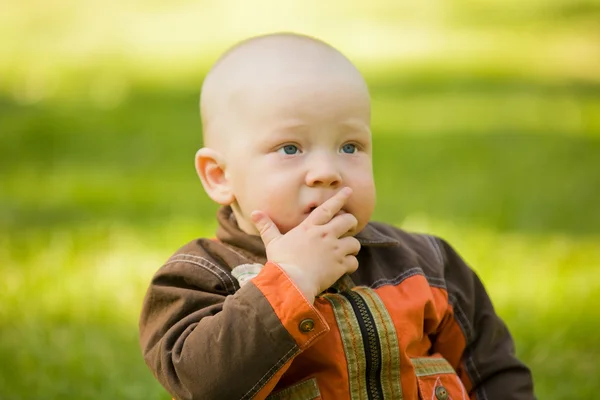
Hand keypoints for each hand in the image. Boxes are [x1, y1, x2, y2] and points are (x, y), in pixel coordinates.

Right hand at [251, 187, 360, 302]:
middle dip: (351, 223)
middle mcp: (325, 235)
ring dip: (352, 247)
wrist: (290, 282)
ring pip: (355, 242)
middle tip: (349, 228)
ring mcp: (334, 250)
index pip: (328, 208)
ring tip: (347, 251)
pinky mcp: (340, 265)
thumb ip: (266, 226)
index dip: (339, 198)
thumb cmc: (281, 262)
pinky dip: (351, 264)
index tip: (349, 191)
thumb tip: (254, 212)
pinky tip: (345, 267)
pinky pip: (354, 261)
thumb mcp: (272, 242)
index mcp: (309, 227)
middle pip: (348, 221)